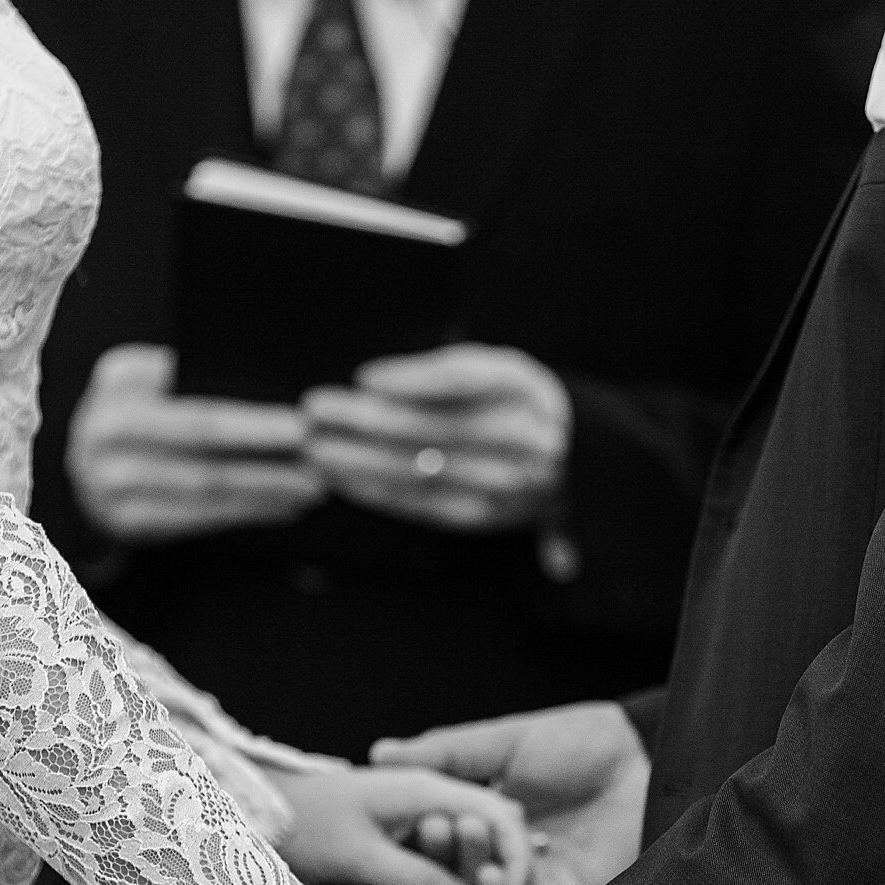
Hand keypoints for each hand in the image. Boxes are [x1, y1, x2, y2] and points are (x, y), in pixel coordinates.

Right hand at [66, 343, 325, 541]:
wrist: (83, 464)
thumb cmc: (139, 410)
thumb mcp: (152, 377)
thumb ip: (195, 375)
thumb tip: (279, 384)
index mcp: (119, 382)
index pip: (196, 405)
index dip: (253, 418)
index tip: (304, 422)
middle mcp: (105, 432)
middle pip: (203, 447)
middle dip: (267, 453)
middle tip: (318, 456)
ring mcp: (109, 483)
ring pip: (207, 488)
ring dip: (267, 488)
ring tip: (313, 485)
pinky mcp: (125, 522)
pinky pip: (199, 519)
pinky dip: (247, 512)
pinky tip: (284, 506)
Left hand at [276, 766, 538, 884]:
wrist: (258, 807)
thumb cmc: (302, 823)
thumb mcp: (360, 856)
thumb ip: (418, 880)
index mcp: (429, 789)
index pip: (503, 818)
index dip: (521, 862)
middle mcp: (434, 795)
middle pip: (500, 830)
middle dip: (518, 874)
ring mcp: (422, 811)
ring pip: (481, 844)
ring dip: (497, 880)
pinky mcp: (409, 832)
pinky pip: (454, 855)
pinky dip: (471, 880)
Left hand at [301, 344, 570, 531]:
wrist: (570, 458)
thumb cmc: (510, 400)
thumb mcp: (496, 368)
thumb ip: (443, 372)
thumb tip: (372, 382)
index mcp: (522, 386)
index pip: (466, 379)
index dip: (413, 379)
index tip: (364, 376)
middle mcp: (520, 437)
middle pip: (434, 427)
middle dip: (367, 420)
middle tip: (315, 410)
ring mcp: (504, 482)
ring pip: (422, 470)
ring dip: (360, 461)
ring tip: (314, 447)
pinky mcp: (482, 515)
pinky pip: (420, 503)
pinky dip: (376, 491)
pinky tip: (340, 479)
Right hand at [371, 702, 649, 884]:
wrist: (643, 755)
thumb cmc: (580, 741)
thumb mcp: (504, 741)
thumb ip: (447, 752)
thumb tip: (381, 753)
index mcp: (494, 824)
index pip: (450, 848)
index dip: (435, 841)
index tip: (426, 823)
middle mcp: (515, 860)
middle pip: (469, 882)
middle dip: (455, 865)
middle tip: (451, 838)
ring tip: (482, 870)